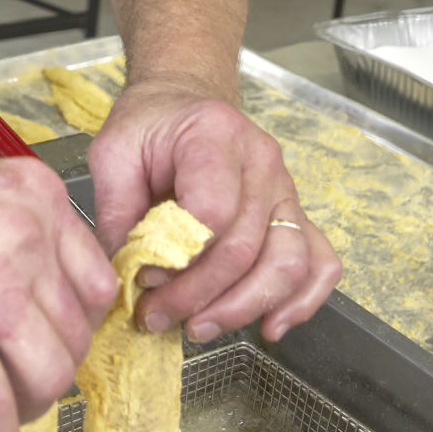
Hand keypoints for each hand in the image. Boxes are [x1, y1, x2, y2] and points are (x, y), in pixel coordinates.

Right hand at [0, 141, 116, 431]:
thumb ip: (21, 235)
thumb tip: (33, 300)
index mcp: (41, 202)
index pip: (96, 282)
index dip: (81, 324)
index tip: (60, 339)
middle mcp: (30, 241)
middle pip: (77, 333)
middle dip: (56, 368)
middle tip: (27, 381)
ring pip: (50, 372)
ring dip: (34, 405)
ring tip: (11, 415)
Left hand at [87, 81, 340, 344]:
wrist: (183, 103)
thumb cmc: (149, 126)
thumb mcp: (113, 153)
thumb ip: (116, 212)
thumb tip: (123, 279)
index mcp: (214, 136)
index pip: (213, 210)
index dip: (178, 257)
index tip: (143, 275)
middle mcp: (261, 162)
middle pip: (246, 248)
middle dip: (198, 296)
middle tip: (156, 316)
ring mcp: (285, 190)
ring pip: (288, 263)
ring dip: (242, 307)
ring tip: (198, 328)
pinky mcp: (294, 215)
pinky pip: (319, 263)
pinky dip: (300, 301)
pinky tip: (269, 326)